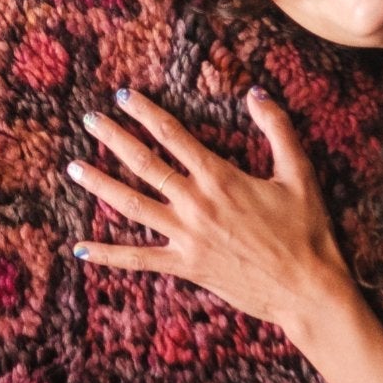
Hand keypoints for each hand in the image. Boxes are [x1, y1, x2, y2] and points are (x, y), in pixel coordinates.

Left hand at [63, 86, 352, 336]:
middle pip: (144, 164)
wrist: (307, 289)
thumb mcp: (299, 173)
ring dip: (101, 184)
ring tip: (74, 168)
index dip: (145, 112)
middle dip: (114, 138)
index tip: (122, 96)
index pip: (173, 135)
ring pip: (132, 205)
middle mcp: (196, 203)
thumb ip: (277, 129)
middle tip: (89, 119)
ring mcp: (186, 237)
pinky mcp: (185, 266)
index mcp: (220, 177)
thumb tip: (257, 93)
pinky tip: (81, 249)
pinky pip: (138, 259)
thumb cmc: (308, 230)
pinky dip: (108, 255)